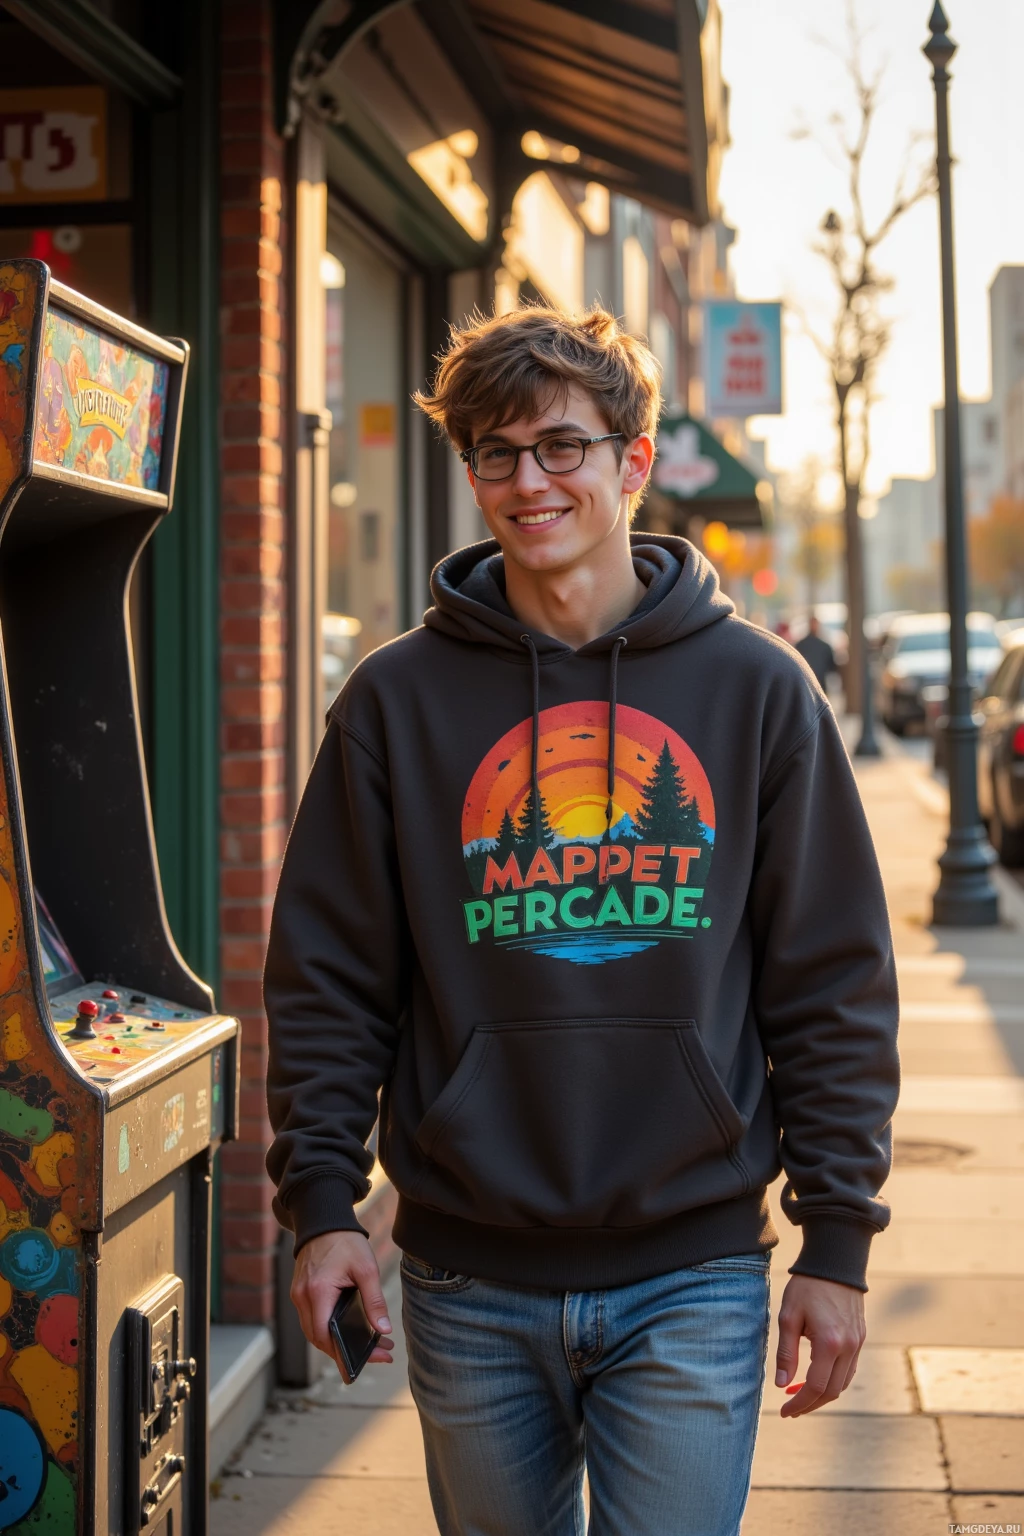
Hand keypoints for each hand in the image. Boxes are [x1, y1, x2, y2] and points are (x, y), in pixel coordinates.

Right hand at [291, 1230, 394, 1373]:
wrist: (324, 1221)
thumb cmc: (345, 1242)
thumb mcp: (366, 1269)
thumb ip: (374, 1301)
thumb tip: (383, 1330)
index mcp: (318, 1292)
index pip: (325, 1336)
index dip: (344, 1354)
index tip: (368, 1361)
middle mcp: (302, 1297)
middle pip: (319, 1340)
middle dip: (346, 1353)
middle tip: (378, 1356)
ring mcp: (298, 1295)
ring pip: (314, 1332)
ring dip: (336, 1344)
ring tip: (369, 1348)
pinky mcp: (300, 1293)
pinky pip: (311, 1321)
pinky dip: (328, 1331)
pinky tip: (348, 1333)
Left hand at [774, 1273, 865, 1417]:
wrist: (835, 1263)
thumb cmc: (807, 1287)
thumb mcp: (789, 1316)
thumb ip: (786, 1352)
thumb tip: (782, 1385)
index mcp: (829, 1343)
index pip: (815, 1386)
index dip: (799, 1403)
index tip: (785, 1411)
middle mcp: (849, 1348)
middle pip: (832, 1391)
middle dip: (810, 1404)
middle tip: (791, 1409)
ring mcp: (858, 1344)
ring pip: (843, 1383)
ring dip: (823, 1394)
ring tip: (800, 1395)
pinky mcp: (861, 1338)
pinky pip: (849, 1370)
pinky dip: (834, 1380)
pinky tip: (817, 1377)